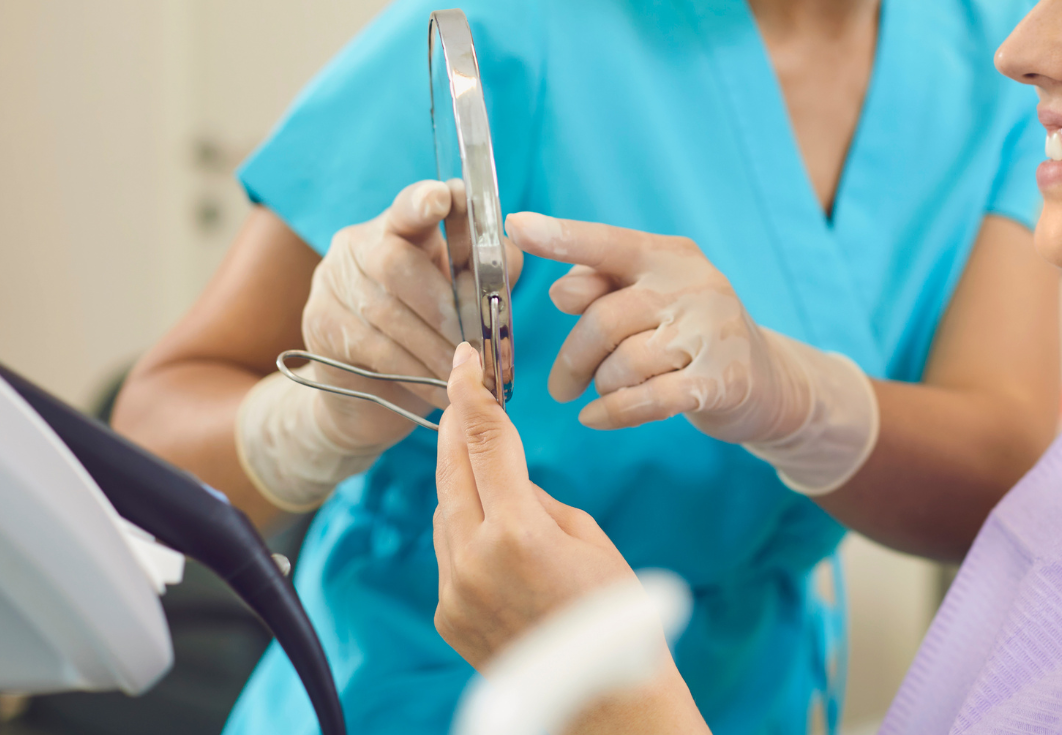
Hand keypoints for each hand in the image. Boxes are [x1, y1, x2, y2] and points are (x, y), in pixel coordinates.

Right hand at [301, 179, 521, 448]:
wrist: (368, 391)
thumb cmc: (428, 331)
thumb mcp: (462, 295)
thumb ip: (488, 272)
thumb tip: (505, 259)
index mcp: (400, 225)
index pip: (410, 205)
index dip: (424, 201)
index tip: (443, 199)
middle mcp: (359, 244)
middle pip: (396, 263)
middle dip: (442, 306)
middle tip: (473, 341)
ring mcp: (333, 282)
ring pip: (386, 312)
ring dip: (433, 346)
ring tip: (465, 370)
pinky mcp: (319, 323)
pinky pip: (373, 348)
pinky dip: (415, 370)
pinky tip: (439, 387)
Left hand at [433, 341, 634, 668]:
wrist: (603, 702)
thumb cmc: (616, 618)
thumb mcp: (589, 540)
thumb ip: (538, 501)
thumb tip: (507, 481)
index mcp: (518, 532)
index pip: (483, 442)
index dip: (470, 394)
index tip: (463, 361)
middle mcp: (474, 560)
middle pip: (451, 470)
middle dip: (456, 426)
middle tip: (462, 390)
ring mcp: (455, 591)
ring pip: (445, 512)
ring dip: (462, 481)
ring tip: (491, 465)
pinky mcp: (448, 615)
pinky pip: (449, 553)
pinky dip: (466, 530)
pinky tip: (497, 531)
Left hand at [502, 213, 796, 439]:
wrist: (767, 381)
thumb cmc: (690, 335)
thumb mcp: (650, 300)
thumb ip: (603, 289)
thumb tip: (561, 291)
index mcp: (668, 256)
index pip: (608, 244)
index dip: (561, 237)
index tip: (517, 227)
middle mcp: (695, 285)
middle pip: (604, 319)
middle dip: (573, 359)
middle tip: (561, 386)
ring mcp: (713, 331)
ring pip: (623, 364)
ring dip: (602, 386)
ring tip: (606, 392)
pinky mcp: (723, 379)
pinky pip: (648, 399)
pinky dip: (614, 413)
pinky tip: (596, 419)